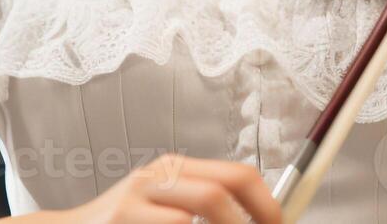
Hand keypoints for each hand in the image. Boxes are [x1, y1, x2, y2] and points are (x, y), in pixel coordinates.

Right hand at [0, 152, 283, 223]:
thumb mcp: (168, 205)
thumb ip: (208, 205)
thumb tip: (263, 217)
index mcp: (176, 168)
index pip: (238, 174)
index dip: (267, 204)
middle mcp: (156, 178)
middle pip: (217, 192)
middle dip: (246, 222)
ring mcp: (133, 201)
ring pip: (192, 216)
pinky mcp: (119, 222)